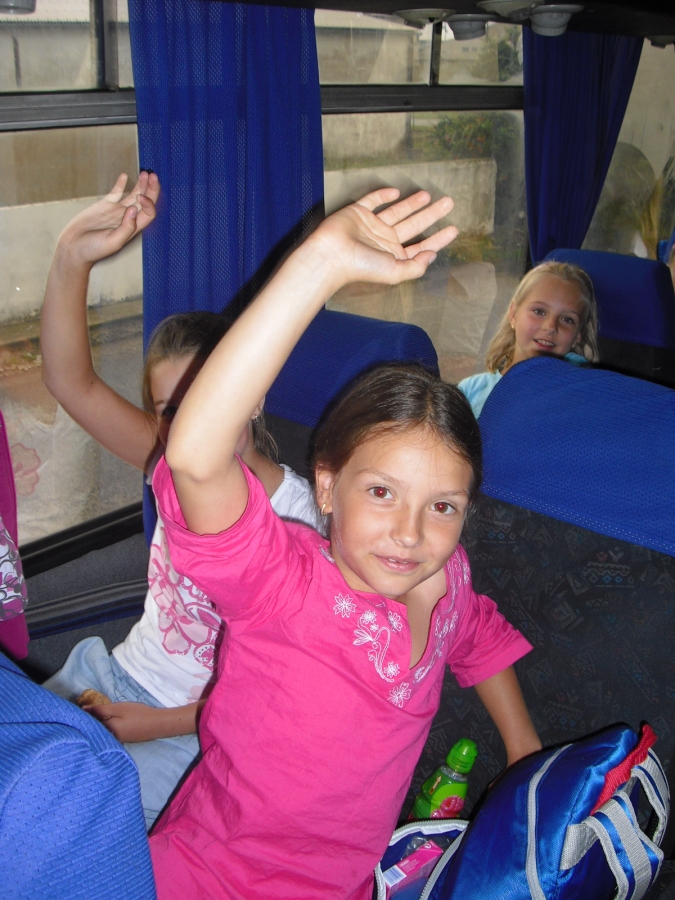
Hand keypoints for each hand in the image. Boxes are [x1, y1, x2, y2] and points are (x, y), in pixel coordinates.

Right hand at [57, 171, 159, 267]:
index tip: (141, 197)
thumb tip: (134, 209)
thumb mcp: (112, 243)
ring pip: (133, 196)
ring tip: (145, 173)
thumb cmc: (93, 250)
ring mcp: (116, 211)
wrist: (73, 248)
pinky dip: (121, 184)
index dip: (149, 203)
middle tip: (153, 176)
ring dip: (140, 185)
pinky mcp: (104, 206)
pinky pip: (115, 193)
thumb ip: (126, 228)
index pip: (148, 213)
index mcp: (132, 229)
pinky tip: (125, 176)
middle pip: (144, 202)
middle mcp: (127, 219)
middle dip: (151, 189)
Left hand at [83, 698, 201, 741]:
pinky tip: (105, 722)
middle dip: (87, 723)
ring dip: (95, 725)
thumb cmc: (139, 714)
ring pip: (100, 733)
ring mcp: (116, 742)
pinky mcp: (122, 741)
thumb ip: (100, 710)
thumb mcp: (119, 708)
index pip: (88, 726)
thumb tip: (82, 710)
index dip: (81, 718)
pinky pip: (107, 735)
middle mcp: (109, 740)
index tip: (74, 710)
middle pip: (93, 731)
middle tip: (81, 712)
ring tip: (91, 716)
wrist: (158, 724)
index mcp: (107, 731)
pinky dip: (104, 728)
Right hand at [303, 188, 457, 294]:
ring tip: (429, 195)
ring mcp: (372, 226)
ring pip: (398, 211)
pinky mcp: (358, 212)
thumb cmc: (361, 267)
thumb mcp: (395, 273)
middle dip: (432, 215)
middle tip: (449, 203)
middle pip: (414, 225)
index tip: (454, 229)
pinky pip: (373, 201)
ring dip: (413, 204)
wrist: (332, 255)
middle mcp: (385, 240)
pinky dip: (383, 195)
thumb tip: (433, 255)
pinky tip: (396, 192)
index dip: (438, 239)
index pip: (421, 246)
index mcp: (394, 256)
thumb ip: (416, 266)